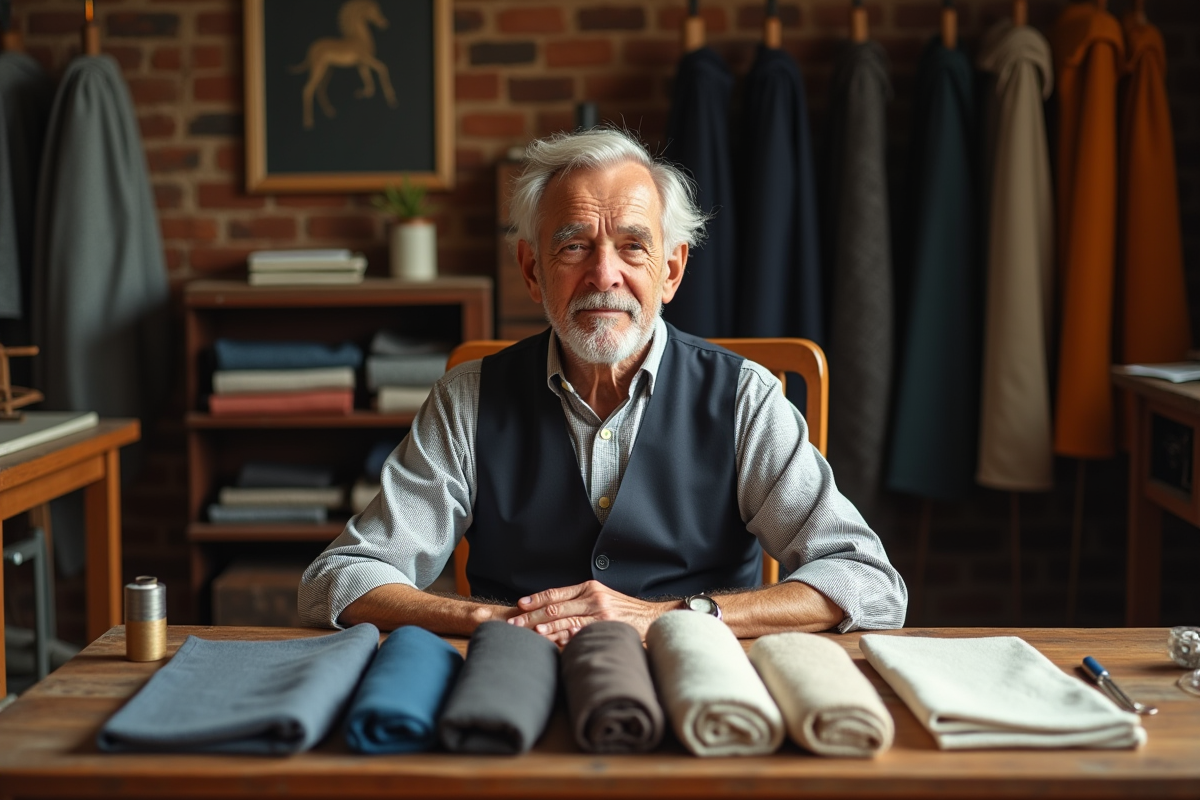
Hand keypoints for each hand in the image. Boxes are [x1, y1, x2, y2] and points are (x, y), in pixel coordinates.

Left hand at [507, 580, 674, 644]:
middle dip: (532, 616)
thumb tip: (552, 609)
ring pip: (564, 621)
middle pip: (555, 607)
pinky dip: (562, 638)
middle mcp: (593, 598)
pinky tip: (550, 642)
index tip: (520, 605)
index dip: (536, 599)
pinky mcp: (605, 627)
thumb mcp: (602, 595)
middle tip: (514, 623)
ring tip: (527, 634)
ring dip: (543, 628)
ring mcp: (599, 614)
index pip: (556, 593)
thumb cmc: (624, 608)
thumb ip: (580, 600)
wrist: (652, 616)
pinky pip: (579, 634)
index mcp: (589, 588)